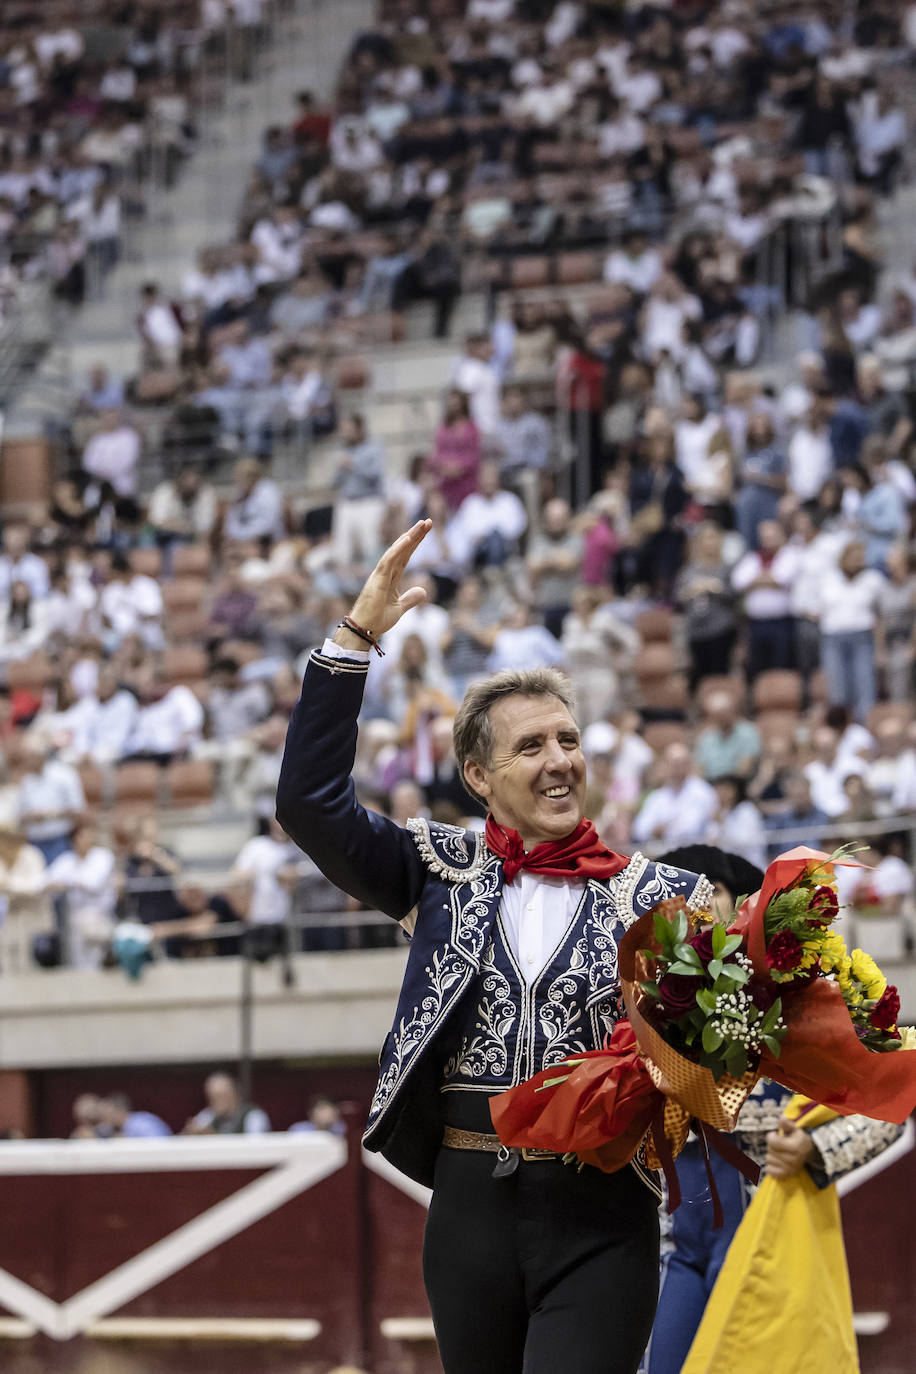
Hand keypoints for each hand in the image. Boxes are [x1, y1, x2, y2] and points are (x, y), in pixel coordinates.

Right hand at [340, 520, 431, 642]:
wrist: (364, 631)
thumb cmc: (377, 620)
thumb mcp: (400, 608)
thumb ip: (411, 599)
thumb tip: (424, 591)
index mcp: (391, 578)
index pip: (405, 556)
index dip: (415, 543)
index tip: (426, 531)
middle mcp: (385, 572)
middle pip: (403, 550)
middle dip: (415, 535)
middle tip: (428, 522)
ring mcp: (380, 574)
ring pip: (396, 551)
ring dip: (409, 537)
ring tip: (421, 525)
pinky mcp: (377, 579)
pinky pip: (388, 561)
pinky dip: (397, 549)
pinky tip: (407, 538)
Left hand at [765, 1116, 814, 1178]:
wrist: (809, 1153)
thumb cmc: (798, 1138)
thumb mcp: (794, 1128)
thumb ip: (787, 1124)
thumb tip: (782, 1118)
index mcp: (796, 1146)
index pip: (772, 1141)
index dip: (771, 1136)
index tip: (775, 1135)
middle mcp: (794, 1159)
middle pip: (770, 1150)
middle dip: (772, 1145)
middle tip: (779, 1144)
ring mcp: (790, 1169)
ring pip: (768, 1159)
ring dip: (771, 1155)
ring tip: (780, 1152)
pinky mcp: (787, 1175)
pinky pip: (770, 1171)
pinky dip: (771, 1165)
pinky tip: (777, 1161)